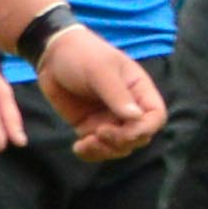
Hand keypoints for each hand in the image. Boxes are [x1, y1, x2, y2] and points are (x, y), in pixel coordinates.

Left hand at [43, 27, 166, 160]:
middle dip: (121, 141)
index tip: (123, 131)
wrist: (52, 56)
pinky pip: (97, 148)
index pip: (155, 116)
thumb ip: (117, 94)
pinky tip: (78, 147)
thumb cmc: (82, 55)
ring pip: (118, 146)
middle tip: (99, 133)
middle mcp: (128, 106)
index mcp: (139, 89)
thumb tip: (135, 118)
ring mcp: (108, 118)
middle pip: (138, 136)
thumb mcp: (100, 71)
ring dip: (105, 151)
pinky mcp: (89, 126)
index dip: (144, 129)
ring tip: (85, 143)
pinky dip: (90, 153)